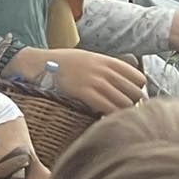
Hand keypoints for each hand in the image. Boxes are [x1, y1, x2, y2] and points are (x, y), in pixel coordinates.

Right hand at [11, 48, 143, 114]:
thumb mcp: (91, 59)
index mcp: (109, 61)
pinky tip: (105, 120)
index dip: (137, 90)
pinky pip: (107, 108)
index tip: (131, 98)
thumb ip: (108, 69)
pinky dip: (110, 116)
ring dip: (123, 112)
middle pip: (134, 92)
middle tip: (125, 112)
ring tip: (115, 118)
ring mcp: (95, 81)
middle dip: (132, 104)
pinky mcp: (84, 92)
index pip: (138, 78)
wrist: (41, 63)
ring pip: (124, 102)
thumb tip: (124, 84)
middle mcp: (105, 70)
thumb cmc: (65, 64)